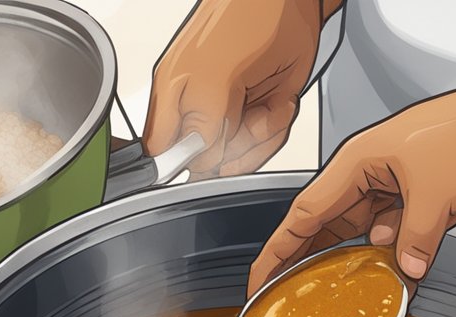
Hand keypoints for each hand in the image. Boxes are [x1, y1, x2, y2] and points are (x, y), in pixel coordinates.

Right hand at [144, 0, 339, 177]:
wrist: (293, 2)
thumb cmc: (248, 18)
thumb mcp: (215, 77)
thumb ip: (201, 126)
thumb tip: (198, 160)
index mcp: (173, 95)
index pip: (162, 151)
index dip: (183, 163)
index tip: (210, 153)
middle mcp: (200, 108)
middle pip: (206, 162)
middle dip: (232, 150)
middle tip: (244, 120)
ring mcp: (231, 112)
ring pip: (239, 157)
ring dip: (260, 138)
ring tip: (265, 107)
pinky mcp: (260, 112)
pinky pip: (266, 143)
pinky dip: (278, 127)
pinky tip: (278, 102)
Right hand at [248, 42, 455, 294]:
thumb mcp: (438, 198)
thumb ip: (415, 241)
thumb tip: (404, 271)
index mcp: (354, 164)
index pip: (301, 215)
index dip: (277, 252)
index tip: (259, 279)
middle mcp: (362, 172)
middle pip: (322, 224)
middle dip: (307, 261)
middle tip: (288, 296)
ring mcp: (384, 180)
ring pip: (356, 228)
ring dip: (354, 256)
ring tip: (344, 290)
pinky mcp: (405, 188)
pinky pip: (384, 225)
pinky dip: (385, 247)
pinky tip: (392, 268)